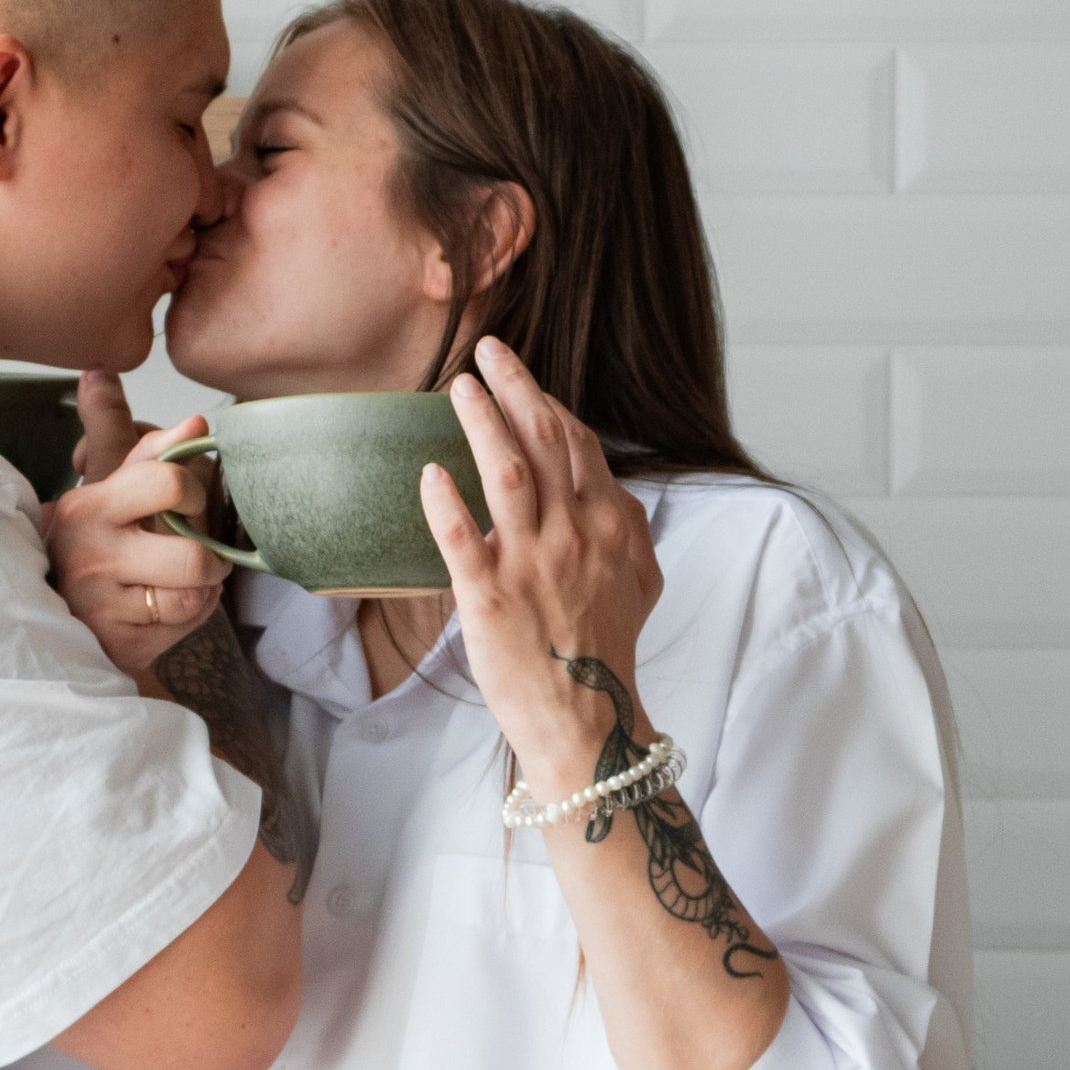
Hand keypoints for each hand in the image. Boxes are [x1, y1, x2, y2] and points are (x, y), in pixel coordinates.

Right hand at [45, 370, 228, 676]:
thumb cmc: (97, 542)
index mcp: (88, 509)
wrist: (62, 612)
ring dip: (204, 585)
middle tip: (202, 551)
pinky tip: (172, 603)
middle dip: (211, 555)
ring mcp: (103, 606)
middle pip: (193, 556)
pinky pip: (188, 622)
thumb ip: (152, 450)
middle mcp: (91, 558)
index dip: (194, 491)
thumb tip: (197, 423)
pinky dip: (193, 612)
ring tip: (186, 578)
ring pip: (195, 594)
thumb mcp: (110, 488)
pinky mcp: (122, 644)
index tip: (189, 500)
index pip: (168, 484)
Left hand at [417, 338, 663, 786]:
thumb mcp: (641, 583)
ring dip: (482, 424)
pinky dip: (446, 503)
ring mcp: (533, 564)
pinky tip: (428, 472)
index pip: (577, 444)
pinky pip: (464, 539)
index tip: (516, 374)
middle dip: (516, 388)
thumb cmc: (605, 652)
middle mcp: (575, 534)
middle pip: (545, 441)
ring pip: (507, 474)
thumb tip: (619, 496)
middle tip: (487, 349)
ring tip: (457, 387)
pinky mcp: (491, 598)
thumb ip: (630, 531)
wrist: (589, 720)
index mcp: (609, 525)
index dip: (546, 401)